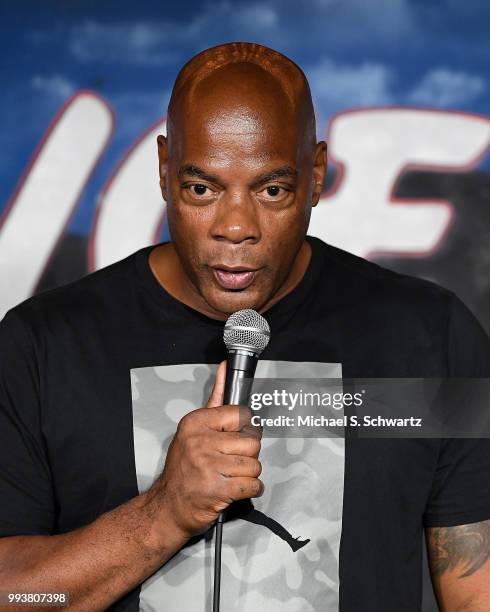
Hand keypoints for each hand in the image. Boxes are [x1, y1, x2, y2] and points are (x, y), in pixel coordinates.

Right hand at [148, 361, 262, 537]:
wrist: (167, 506)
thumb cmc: (184, 467)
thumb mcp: (194, 429)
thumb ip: (215, 398)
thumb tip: (225, 367)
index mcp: (197, 423)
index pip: (241, 414)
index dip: (243, 429)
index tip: (234, 439)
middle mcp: (201, 442)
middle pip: (252, 442)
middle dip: (248, 455)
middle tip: (232, 462)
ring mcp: (208, 466)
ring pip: (255, 465)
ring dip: (248, 475)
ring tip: (230, 476)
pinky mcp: (218, 490)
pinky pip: (253, 485)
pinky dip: (251, 490)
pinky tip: (235, 489)